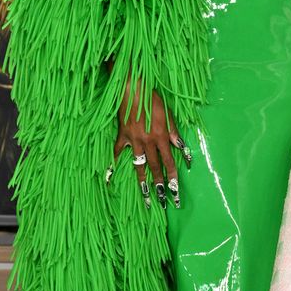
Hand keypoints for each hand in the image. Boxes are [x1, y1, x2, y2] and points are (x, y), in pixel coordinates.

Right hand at [109, 80, 191, 208]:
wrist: (132, 87)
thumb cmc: (152, 98)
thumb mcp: (168, 114)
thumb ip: (174, 132)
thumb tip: (182, 148)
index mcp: (162, 137)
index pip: (170, 162)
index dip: (173, 178)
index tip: (176, 192)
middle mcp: (149, 142)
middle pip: (155, 168)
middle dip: (160, 186)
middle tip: (163, 202)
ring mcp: (134, 141)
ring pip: (139, 165)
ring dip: (142, 182)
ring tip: (145, 197)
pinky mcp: (122, 136)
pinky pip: (117, 152)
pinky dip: (112, 164)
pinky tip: (108, 178)